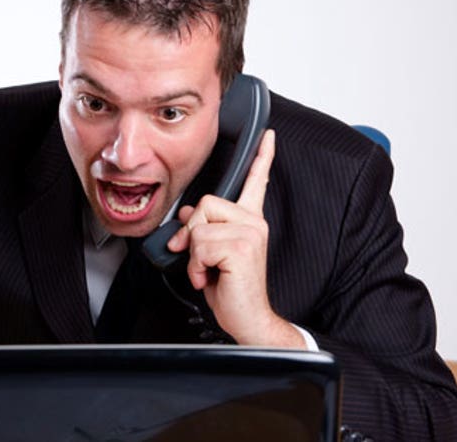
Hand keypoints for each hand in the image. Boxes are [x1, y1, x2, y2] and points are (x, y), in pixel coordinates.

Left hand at [166, 130, 303, 347]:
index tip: (268, 136)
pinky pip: (200, 245)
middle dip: (192, 233)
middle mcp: (254, 222)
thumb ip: (203, 229)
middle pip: (205, 204)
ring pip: (198, 227)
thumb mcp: (211, 254)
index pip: (256, 182)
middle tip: (201, 260)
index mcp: (250, 220)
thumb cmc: (231, 289)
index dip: (262, 157)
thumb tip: (188, 214)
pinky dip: (197, 267)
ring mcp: (251, 232)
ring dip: (194, 256)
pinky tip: (212, 278)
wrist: (247, 319)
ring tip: (211, 272)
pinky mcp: (242, 247)